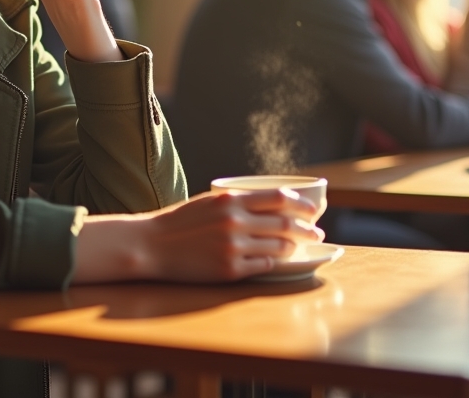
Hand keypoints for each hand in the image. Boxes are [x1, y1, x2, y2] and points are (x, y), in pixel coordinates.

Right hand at [72, 189, 323, 283]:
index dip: (302, 204)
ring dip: (293, 246)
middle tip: (317, 233)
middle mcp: (235, 222)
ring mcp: (233, 248)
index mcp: (231, 200)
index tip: (314, 209)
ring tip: (297, 246)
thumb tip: (274, 204)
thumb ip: (239, 201)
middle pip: (286, 224)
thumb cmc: (181, 222)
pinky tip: (275, 258)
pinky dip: (273, 260)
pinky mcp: (229, 270)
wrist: (151, 245)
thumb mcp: (210, 201)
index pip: (280, 198)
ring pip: (279, 246)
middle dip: (308, 229)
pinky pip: (264, 264)